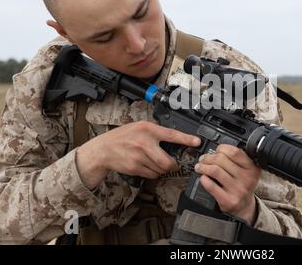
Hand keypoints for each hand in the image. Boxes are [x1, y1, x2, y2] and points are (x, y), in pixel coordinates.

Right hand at [76, 121, 200, 188]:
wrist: (104, 149)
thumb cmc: (124, 136)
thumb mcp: (140, 127)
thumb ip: (156, 132)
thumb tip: (176, 139)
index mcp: (148, 129)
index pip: (171, 134)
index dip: (186, 139)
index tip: (197, 142)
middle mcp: (144, 142)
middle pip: (168, 161)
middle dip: (173, 165)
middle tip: (173, 162)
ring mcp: (138, 156)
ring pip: (160, 169)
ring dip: (162, 169)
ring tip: (154, 161)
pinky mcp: (134, 167)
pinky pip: (152, 174)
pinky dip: (153, 173)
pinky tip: (146, 165)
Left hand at [194, 144, 260, 224]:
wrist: (244, 206)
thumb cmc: (242, 184)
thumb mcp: (246, 170)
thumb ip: (236, 158)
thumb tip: (216, 149)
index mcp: (252, 168)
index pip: (234, 152)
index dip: (222, 148)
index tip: (216, 150)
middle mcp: (247, 179)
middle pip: (222, 160)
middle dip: (208, 157)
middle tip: (203, 159)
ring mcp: (238, 190)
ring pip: (215, 171)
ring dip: (203, 166)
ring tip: (200, 166)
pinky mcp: (228, 200)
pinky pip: (211, 186)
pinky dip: (203, 179)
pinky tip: (203, 178)